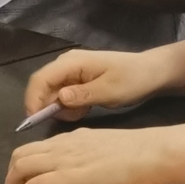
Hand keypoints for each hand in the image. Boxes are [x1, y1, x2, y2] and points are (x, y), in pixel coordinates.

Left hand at [4, 126, 176, 183]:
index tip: (24, 183)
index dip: (25, 166)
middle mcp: (65, 145)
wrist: (154, 153)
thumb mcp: (108, 154)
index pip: (39, 148)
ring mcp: (65, 159)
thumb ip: (91, 165)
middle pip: (21, 154)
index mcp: (75, 139)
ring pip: (21, 166)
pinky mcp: (68, 176)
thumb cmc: (142, 156)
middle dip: (11, 176)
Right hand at [23, 48, 174, 121]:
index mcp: (72, 62)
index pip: (41, 79)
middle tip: (70, 118)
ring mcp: (71, 73)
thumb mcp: (110, 90)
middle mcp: (66, 64)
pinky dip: (70, 108)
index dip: (33, 99)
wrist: (151, 73)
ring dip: (62, 109)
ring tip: (84, 112)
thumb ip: (82, 95)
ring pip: (51, 95)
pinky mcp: (76, 82)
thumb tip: (59, 99)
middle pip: (43, 87)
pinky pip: (62, 98)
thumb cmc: (132, 79)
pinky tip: (86, 109)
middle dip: (49, 107)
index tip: (34, 121)